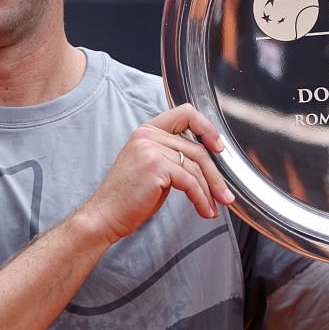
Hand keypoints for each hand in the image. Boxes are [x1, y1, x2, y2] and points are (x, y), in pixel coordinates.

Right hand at [78, 104, 234, 244]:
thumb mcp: (152, 168)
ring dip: (210, 191)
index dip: (207, 128)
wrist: (104, 216)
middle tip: (224, 194)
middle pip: (197, 148)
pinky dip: (201, 198)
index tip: (219, 147)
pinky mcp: (156, 166)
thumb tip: (205, 163)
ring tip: (214, 207)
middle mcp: (148, 135)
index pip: (186, 113)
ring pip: (196, 167)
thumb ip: (173, 156)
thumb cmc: (127, 198)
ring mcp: (151, 148)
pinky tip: (203, 210)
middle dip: (215, 175)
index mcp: (147, 131)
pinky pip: (190, 181)